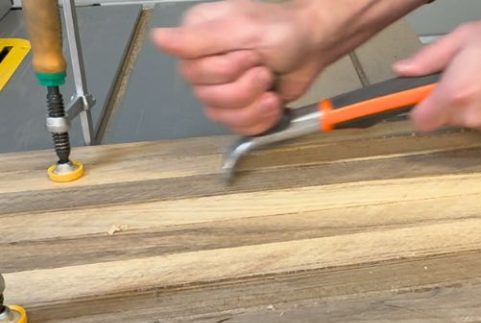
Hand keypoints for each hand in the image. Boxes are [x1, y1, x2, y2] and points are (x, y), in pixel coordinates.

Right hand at [152, 0, 329, 134]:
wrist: (312, 46)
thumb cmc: (282, 30)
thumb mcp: (241, 28)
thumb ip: (199, 38)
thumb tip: (159, 40)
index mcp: (197, 39)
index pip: (192, 72)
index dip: (225, 71)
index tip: (250, 56)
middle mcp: (204, 64)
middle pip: (207, 97)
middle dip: (244, 89)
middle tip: (264, 71)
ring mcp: (221, 88)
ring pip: (221, 116)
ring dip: (253, 106)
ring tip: (270, 87)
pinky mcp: (240, 107)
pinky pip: (238, 128)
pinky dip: (260, 119)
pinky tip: (272, 104)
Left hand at [394, 14, 480, 140]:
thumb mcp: (466, 36)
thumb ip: (428, 58)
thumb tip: (402, 71)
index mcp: (456, 93)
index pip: (419, 121)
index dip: (420, 110)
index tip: (423, 101)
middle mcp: (472, 117)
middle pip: (446, 119)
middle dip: (452, 101)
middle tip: (471, 75)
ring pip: (471, 123)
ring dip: (476, 107)